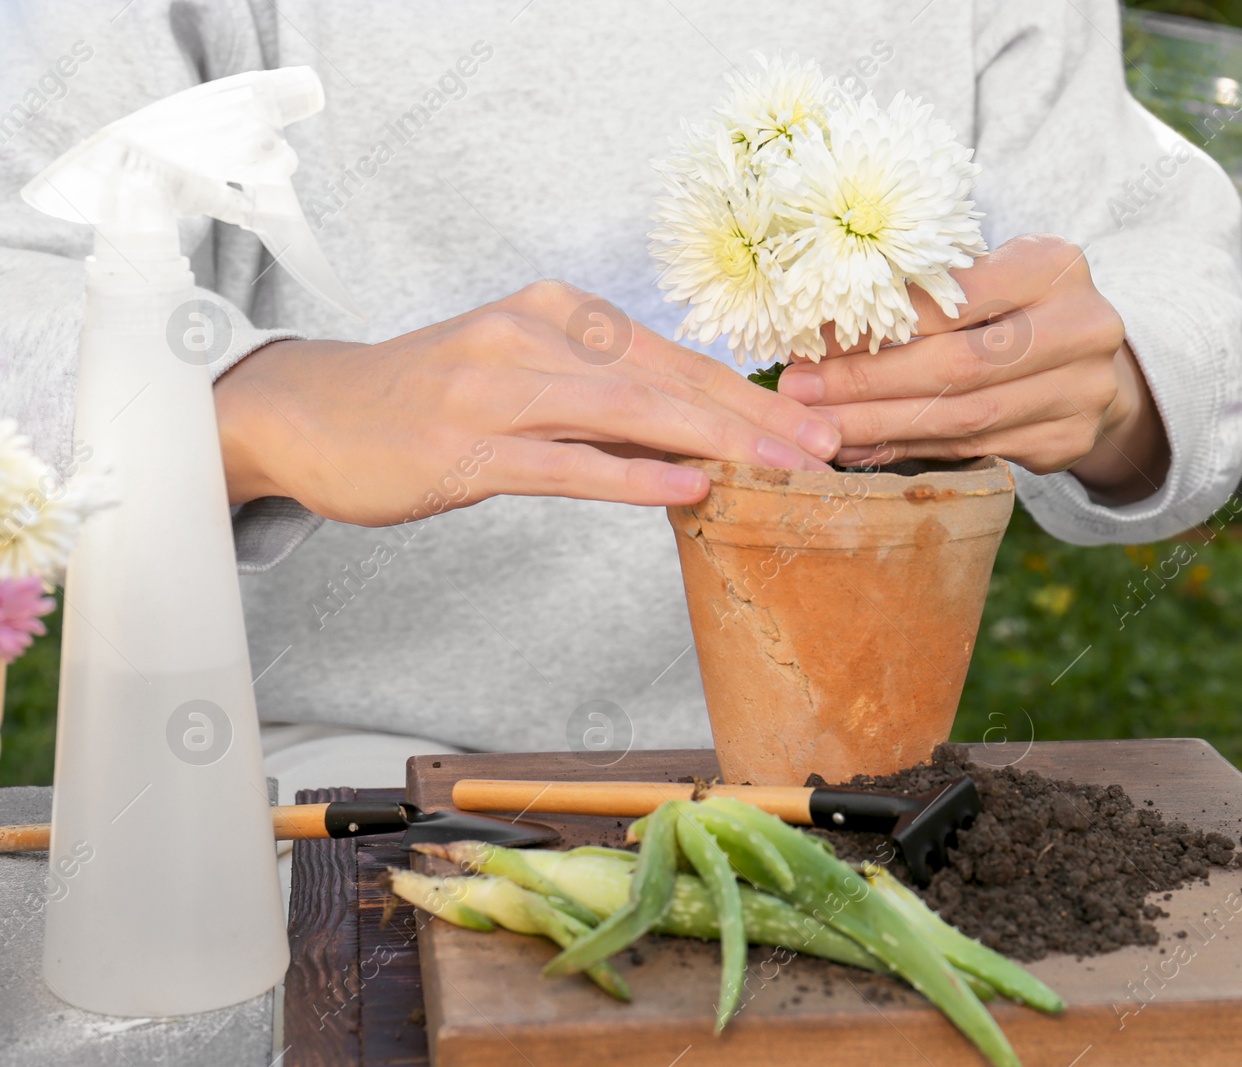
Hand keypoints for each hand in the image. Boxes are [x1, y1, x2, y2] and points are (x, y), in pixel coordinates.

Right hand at [214, 280, 841, 525]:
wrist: (312, 412)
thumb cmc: (432, 397)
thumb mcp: (523, 371)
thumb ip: (602, 394)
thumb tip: (696, 433)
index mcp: (556, 311)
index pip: (672, 357)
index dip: (748, 395)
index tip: (814, 427)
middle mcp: (532, 336)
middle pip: (665, 380)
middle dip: (754, 419)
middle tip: (828, 451)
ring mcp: (497, 390)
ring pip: (626, 413)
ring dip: (716, 442)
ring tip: (784, 471)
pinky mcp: (466, 448)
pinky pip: (563, 463)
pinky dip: (632, 475)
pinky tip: (690, 489)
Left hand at [776, 234, 1169, 503]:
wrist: (1096, 362)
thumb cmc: (1017, 306)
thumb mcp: (988, 276)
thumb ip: (923, 295)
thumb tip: (816, 329)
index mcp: (1054, 266)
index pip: (953, 299)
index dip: (879, 324)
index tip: (812, 339)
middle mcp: (1081, 328)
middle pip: (957, 366)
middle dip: (868, 383)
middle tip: (801, 392)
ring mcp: (1082, 392)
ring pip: (962, 419)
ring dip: (880, 426)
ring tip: (819, 427)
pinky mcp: (1069, 442)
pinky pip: (971, 451)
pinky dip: (908, 451)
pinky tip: (860, 449)